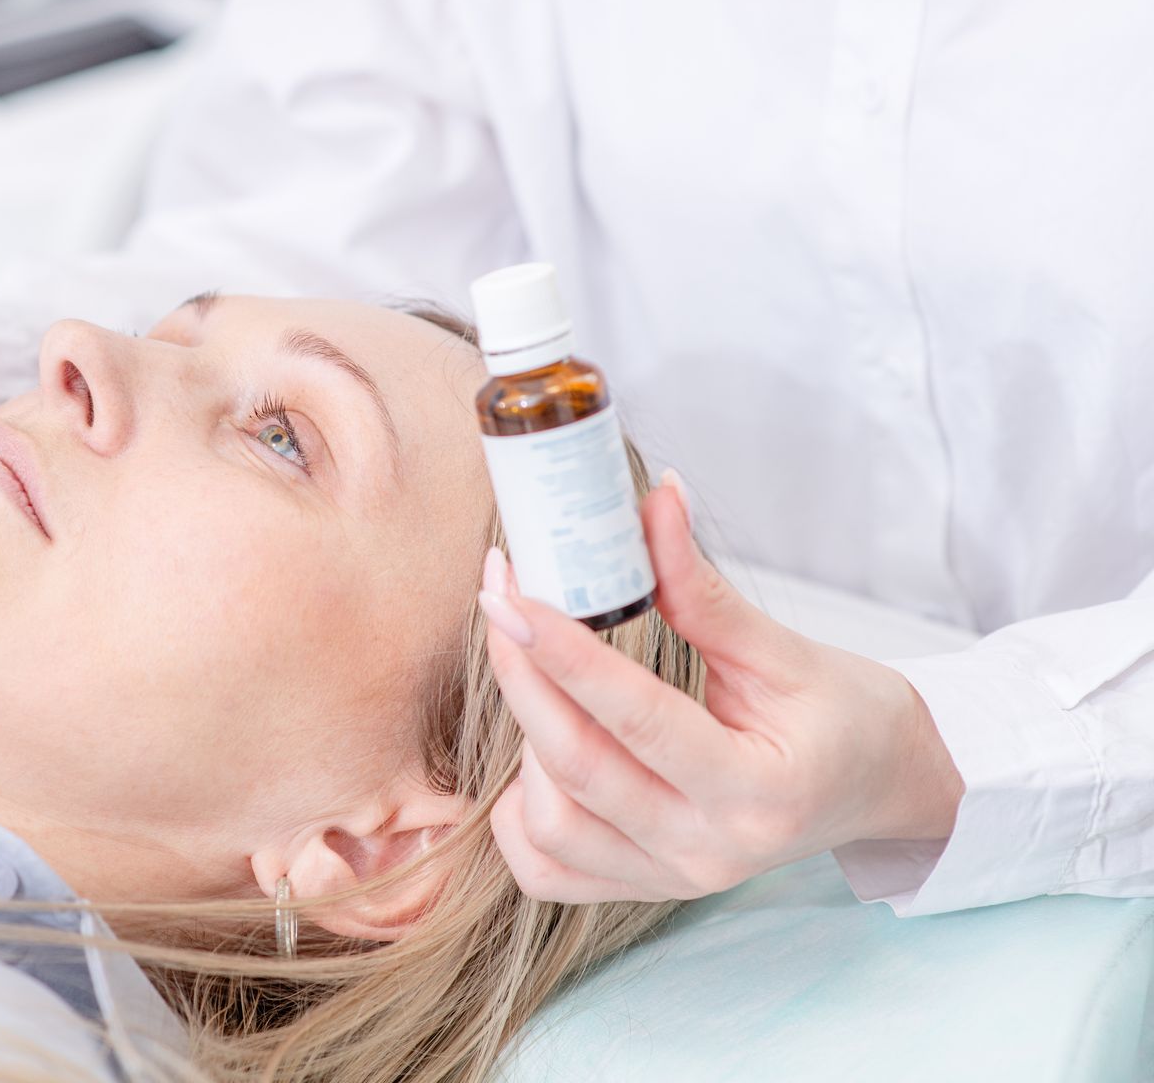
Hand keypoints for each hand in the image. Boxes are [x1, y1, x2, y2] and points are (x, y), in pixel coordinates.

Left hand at [476, 473, 965, 903]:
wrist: (884, 787)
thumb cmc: (850, 718)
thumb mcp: (786, 649)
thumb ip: (702, 589)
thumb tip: (655, 498)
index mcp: (757, 789)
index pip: (636, 717)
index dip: (564, 652)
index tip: (513, 593)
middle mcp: (708, 849)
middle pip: (577, 769)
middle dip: (523, 677)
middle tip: (500, 602)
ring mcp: (672, 879)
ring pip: (549, 827)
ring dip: (523, 744)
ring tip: (541, 678)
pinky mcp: (643, 887)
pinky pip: (545, 869)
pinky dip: (519, 816)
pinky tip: (536, 758)